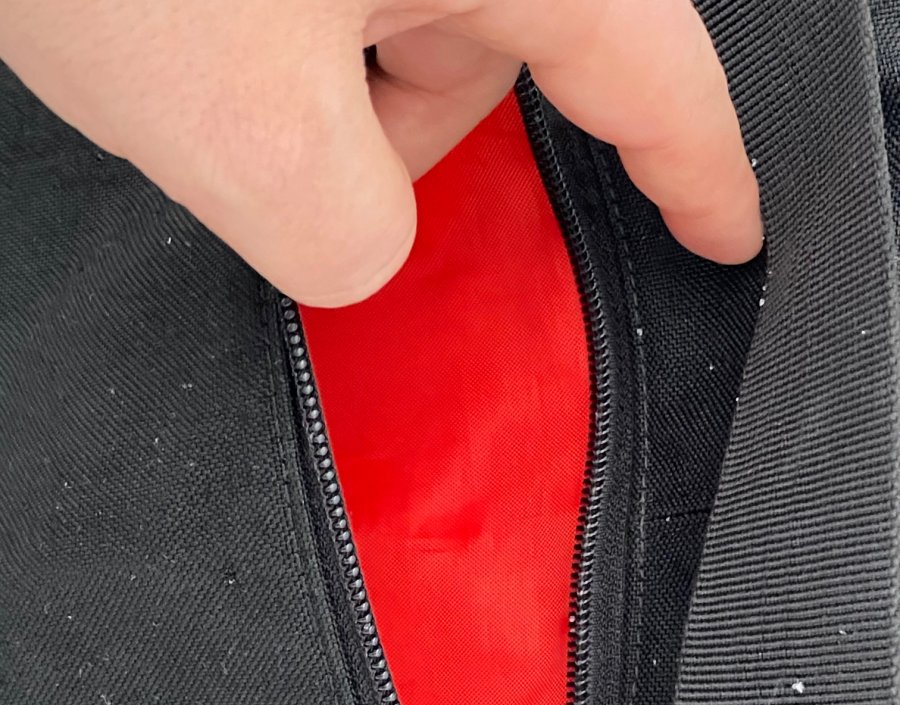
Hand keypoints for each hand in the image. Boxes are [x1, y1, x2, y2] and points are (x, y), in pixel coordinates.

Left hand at [0, 0, 762, 306]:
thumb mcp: (248, 125)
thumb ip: (352, 236)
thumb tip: (367, 244)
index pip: (653, 77)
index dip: (699, 173)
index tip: (726, 235)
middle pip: (491, 58)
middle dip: (392, 138)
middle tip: (277, 147)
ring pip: (391, 25)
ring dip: (305, 87)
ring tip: (197, 55)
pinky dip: (269, 36)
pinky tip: (192, 21)